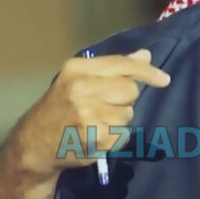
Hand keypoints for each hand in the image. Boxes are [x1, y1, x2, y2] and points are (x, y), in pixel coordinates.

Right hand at [3, 48, 171, 176]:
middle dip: (125, 101)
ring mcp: (86, 113)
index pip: (122, 64)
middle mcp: (80, 88)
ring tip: (96, 124)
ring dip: (118, 122)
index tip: (164, 79)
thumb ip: (113, 68)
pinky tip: (96, 138)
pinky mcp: (93, 137)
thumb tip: (146, 55)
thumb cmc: (61, 108)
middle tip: (105, 107)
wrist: (34, 143)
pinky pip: (122, 135)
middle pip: (129, 90)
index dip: (147, 72)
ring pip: (127, 115)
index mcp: (77, 69)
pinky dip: (114, 139)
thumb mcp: (79, 80)